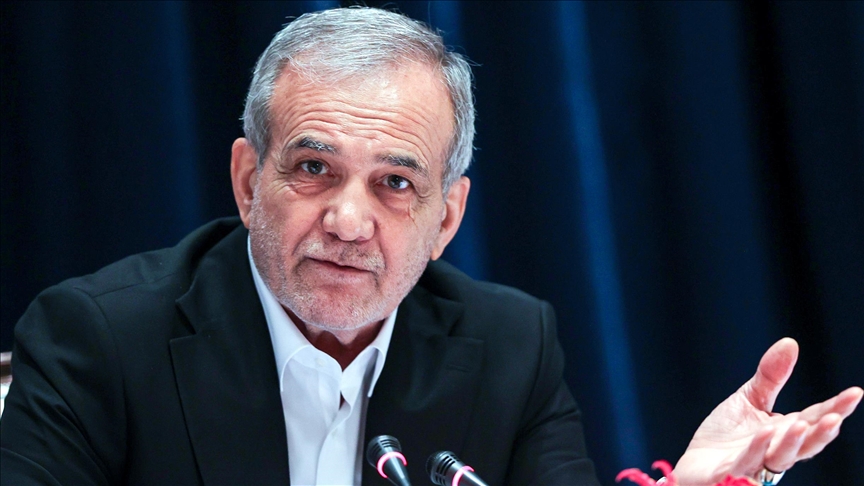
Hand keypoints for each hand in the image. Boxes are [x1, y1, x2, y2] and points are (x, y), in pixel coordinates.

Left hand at [671, 338, 861, 484]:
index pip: (814, 419)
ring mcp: (755, 465)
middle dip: (820, 433)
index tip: (855, 393)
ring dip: (791, 443)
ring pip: (779, 457)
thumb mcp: (749, 399)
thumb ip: (771, 376)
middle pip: (804, 445)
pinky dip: (756, 450)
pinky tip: (764, 433)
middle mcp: (776, 451)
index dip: (835, 408)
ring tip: (799, 425)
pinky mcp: (730, 474)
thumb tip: (790, 343)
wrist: (696, 462)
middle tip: (834, 418)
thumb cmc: (727, 435)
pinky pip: (746, 463)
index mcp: (784, 432)